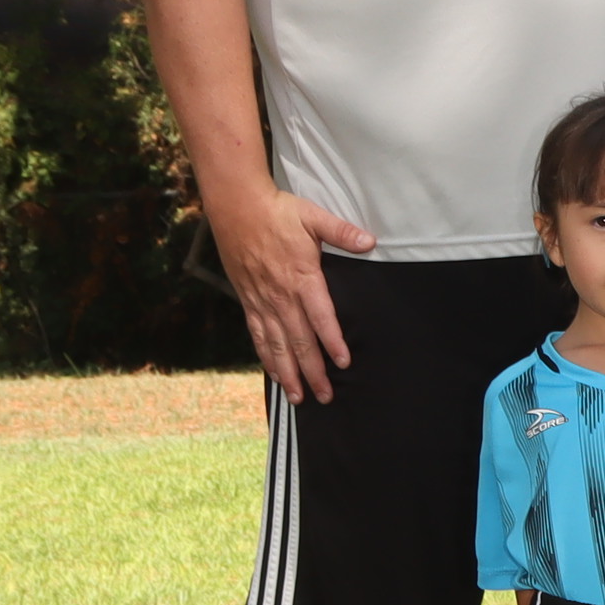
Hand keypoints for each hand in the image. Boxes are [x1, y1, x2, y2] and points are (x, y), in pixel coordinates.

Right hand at [211, 182, 374, 403]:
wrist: (235, 207)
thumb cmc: (277, 211)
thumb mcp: (314, 216)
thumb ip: (342, 232)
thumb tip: (370, 242)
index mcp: (301, 278)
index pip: (321, 317)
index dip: (332, 341)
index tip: (344, 362)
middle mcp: (280, 296)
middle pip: (299, 341)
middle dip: (313, 371)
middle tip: (325, 396)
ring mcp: (261, 300)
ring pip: (276, 345)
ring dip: (288, 373)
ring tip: (298, 398)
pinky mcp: (248, 300)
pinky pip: (257, 335)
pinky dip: (265, 357)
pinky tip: (273, 374)